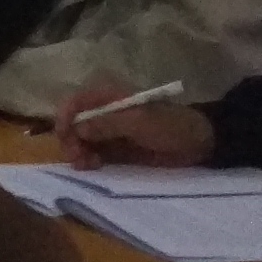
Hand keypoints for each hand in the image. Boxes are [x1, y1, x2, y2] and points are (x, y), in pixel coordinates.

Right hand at [58, 86, 217, 168]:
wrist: (198, 143)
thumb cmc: (170, 125)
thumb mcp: (139, 122)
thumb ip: (107, 124)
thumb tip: (78, 129)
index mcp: (106, 96)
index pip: (73, 103)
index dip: (63, 119)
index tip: (65, 139)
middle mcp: (102, 111)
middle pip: (72, 124)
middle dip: (71, 141)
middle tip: (78, 159)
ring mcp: (108, 131)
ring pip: (79, 141)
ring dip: (78, 153)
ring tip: (88, 165)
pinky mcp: (115, 148)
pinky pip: (92, 153)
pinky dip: (88, 160)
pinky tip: (94, 166)